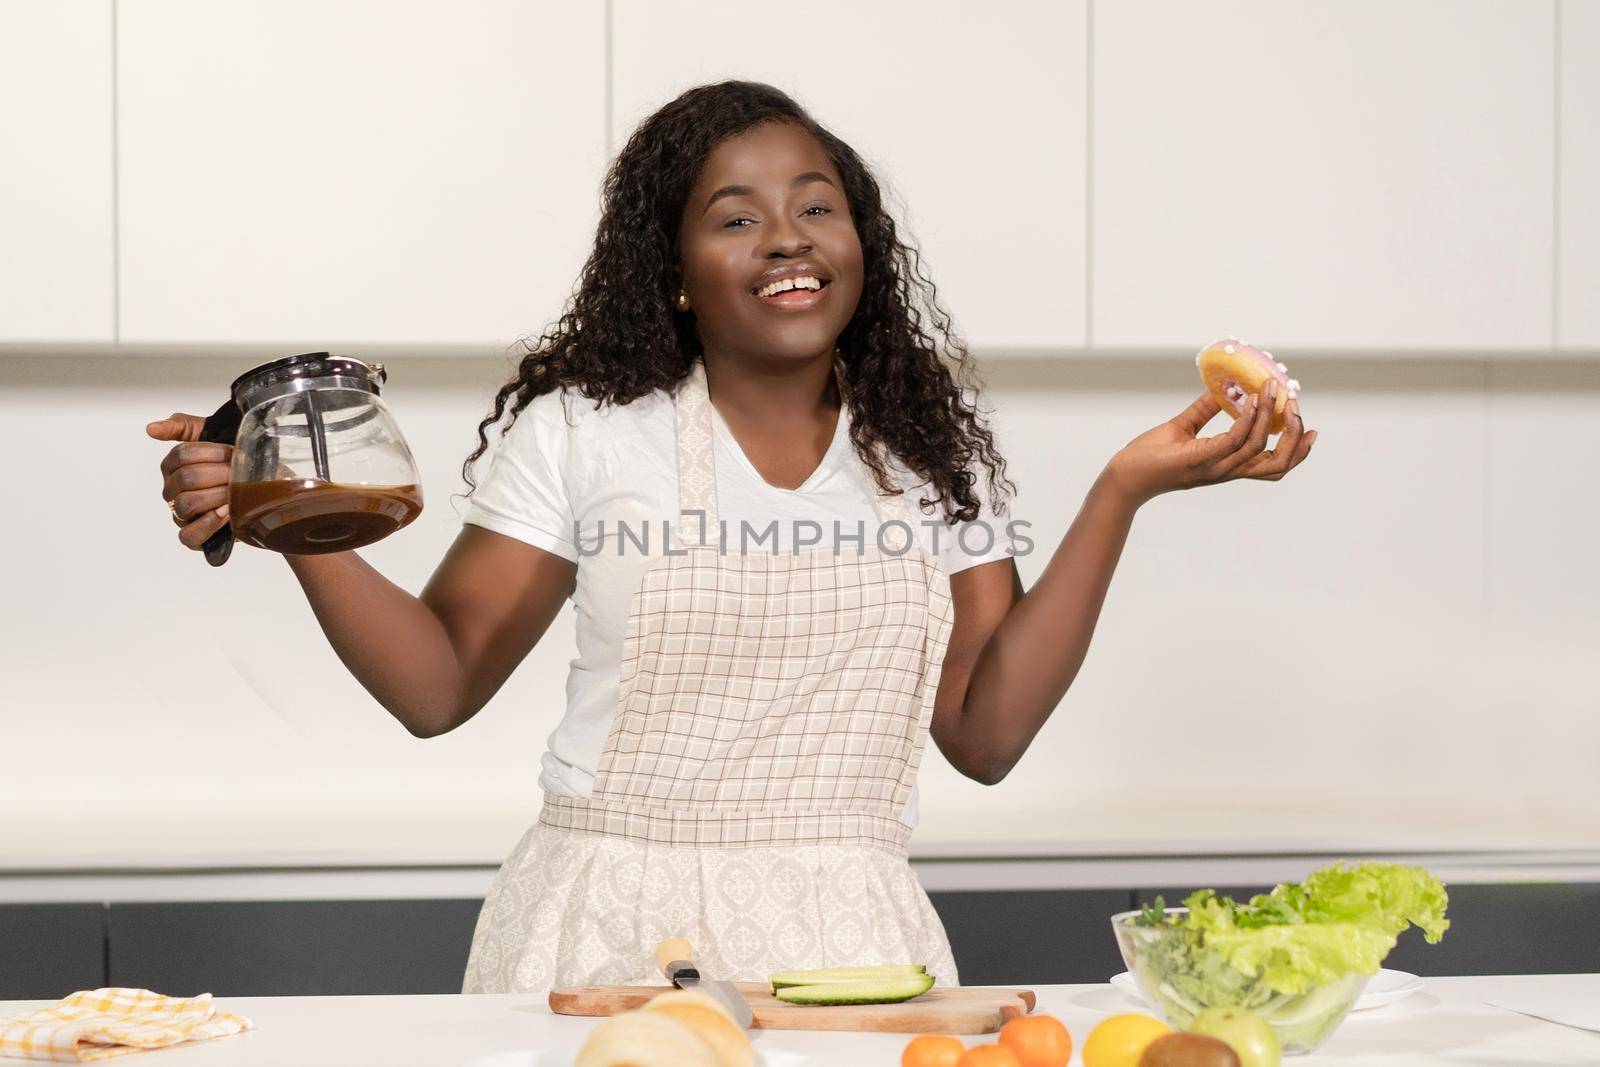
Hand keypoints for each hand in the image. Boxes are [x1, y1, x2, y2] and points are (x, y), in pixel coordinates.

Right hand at [147, 413, 233, 549]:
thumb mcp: (212, 435)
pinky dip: (207, 525)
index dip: (212, 452)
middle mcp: (172, 491)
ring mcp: (180, 515)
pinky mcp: (193, 537)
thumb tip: (151, 428)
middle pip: (186, 478)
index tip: (234, 453)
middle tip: (239, 473)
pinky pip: (188, 536)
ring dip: (216, 496)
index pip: (181, 455)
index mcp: (172, 467)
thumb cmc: (233, 462)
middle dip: (218, 474)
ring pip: (186, 504)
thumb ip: (182, 426)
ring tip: (235, 492)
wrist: (262, 488)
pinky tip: (225, 513)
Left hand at [1103, 378, 1315, 506]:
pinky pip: (1232, 441)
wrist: (1124, 475)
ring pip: (1258, 447)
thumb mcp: (1182, 428)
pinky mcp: (1198, 460)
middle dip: (1295, 437)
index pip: (1273, 465)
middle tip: (1297, 408)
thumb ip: (1204, 411)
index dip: (1297, 450)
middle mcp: (1226, 470)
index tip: (1310, 426)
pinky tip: (1249, 400)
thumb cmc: (1150, 455)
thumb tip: (1221, 389)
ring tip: (1273, 391)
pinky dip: (1245, 419)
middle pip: (1277, 464)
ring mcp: (1214, 467)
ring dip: (1269, 417)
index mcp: (1227, 466)